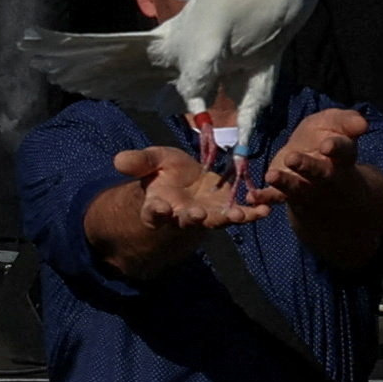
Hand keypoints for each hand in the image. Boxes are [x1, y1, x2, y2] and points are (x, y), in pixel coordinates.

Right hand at [110, 145, 269, 229]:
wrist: (186, 181)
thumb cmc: (165, 172)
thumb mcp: (152, 161)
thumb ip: (138, 162)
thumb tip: (118, 161)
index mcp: (158, 204)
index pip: (153, 211)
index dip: (155, 211)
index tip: (157, 207)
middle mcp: (181, 215)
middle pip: (186, 220)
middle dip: (192, 218)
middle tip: (197, 215)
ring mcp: (205, 215)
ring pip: (214, 221)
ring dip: (225, 219)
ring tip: (237, 215)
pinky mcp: (225, 210)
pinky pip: (239, 214)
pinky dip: (251, 214)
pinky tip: (263, 210)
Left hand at [247, 107, 365, 207]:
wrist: (319, 170)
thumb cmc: (327, 140)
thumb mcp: (337, 125)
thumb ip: (347, 122)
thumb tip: (362, 123)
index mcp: (342, 157)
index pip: (343, 152)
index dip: (336, 148)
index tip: (327, 145)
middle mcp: (328, 176)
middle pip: (320, 173)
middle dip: (308, 167)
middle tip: (293, 158)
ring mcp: (309, 189)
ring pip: (298, 188)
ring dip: (285, 182)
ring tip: (271, 175)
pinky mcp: (290, 195)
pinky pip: (278, 198)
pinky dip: (265, 198)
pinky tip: (253, 196)